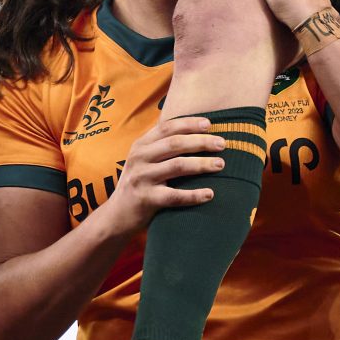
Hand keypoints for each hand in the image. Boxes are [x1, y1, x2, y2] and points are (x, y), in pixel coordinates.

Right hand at [107, 116, 231, 231]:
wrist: (117, 216)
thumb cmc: (140, 183)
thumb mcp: (144, 160)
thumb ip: (162, 146)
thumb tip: (195, 131)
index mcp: (141, 145)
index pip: (167, 127)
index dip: (189, 124)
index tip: (210, 124)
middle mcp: (139, 158)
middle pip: (175, 144)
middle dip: (201, 142)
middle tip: (222, 144)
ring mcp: (141, 178)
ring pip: (177, 166)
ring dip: (202, 164)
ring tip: (221, 164)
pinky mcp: (146, 199)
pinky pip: (174, 196)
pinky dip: (193, 195)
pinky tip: (210, 194)